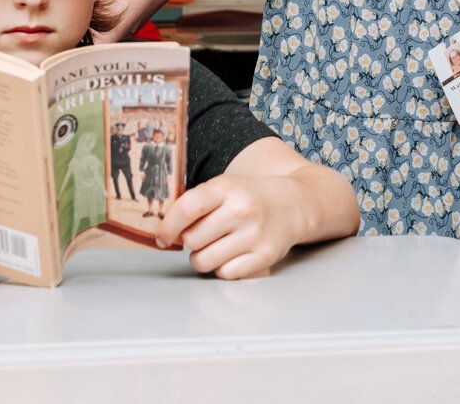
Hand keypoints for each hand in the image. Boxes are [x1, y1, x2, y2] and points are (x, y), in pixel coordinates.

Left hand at [156, 174, 305, 278]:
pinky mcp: (265, 256)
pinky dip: (223, 268)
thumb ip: (196, 202)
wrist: (296, 203)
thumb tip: (163, 229)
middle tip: (203, 235)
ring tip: (216, 246)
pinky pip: (225, 273)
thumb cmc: (252, 197)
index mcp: (227, 187)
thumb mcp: (226, 186)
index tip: (163, 236)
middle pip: (192, 240)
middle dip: (190, 242)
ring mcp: (255, 234)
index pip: (187, 209)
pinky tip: (233, 254)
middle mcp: (242, 210)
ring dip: (203, 257)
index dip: (168, 226)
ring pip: (204, 261)